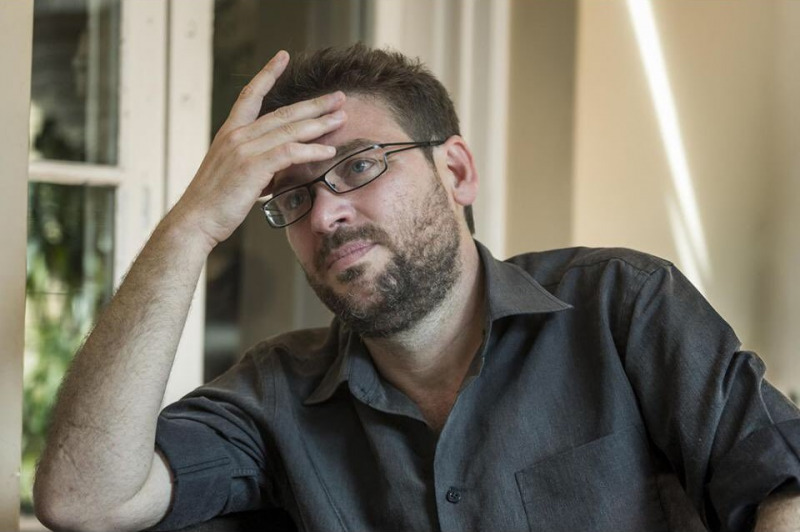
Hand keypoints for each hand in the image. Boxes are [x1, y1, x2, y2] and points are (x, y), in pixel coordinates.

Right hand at [173, 50, 345, 247]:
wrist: (195, 220)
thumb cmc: (215, 204)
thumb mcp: (235, 176)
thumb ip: (257, 166)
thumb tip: (278, 170)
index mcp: (229, 133)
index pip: (250, 95)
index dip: (268, 74)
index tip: (283, 57)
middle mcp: (236, 135)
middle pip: (283, 112)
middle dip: (314, 104)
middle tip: (339, 97)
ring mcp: (244, 149)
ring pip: (290, 129)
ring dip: (320, 124)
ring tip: (342, 118)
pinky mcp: (253, 166)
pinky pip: (289, 152)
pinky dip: (312, 150)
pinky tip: (329, 151)